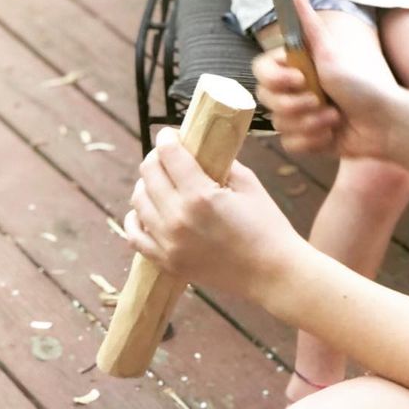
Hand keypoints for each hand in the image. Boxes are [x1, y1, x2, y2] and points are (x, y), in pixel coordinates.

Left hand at [124, 129, 305, 309]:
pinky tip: (144, 211)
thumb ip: (223, 164)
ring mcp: (169, 243)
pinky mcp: (168, 262)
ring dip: (145, 185)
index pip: (169, 156)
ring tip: (157, 181)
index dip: (167, 138)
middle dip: (155, 158)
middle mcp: (177, 218)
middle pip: (149, 175)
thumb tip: (204, 149)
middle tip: (165, 155)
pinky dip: (135, 220)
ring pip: (138, 202)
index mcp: (200, 195)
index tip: (170, 134)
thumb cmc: (267, 226)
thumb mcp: (249, 185)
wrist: (272, 274)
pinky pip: (136, 236)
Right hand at [253, 0, 403, 157]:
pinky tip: (332, 134)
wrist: (384, 124)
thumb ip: (310, 26)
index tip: (299, 79)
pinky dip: (312, 140)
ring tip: (335, 118)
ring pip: (279, 124)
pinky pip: (290, 144)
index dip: (276, 79)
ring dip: (310, 123)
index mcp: (296, 68)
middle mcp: (294, 91)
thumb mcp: (331, 54)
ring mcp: (299, 116)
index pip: (261, 72)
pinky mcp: (306, 140)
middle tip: (322, 100)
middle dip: (296, 104)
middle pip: (267, 100)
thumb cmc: (361, 86)